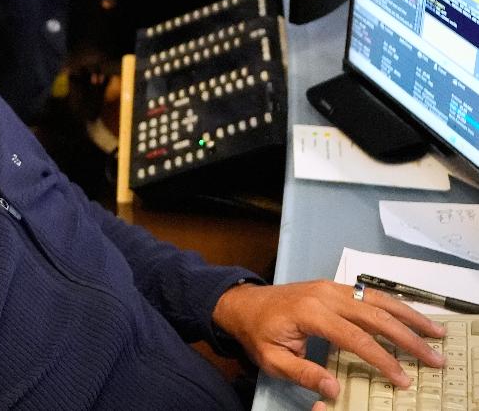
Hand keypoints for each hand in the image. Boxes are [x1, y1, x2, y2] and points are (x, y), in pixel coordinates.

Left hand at [212, 280, 445, 407]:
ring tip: (436, 332)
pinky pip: (369, 293)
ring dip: (409, 316)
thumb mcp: (272, 359)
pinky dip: (394, 305)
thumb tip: (335, 389)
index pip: (356, 338)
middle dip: (408, 338)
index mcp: (311, 314)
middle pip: (375, 316)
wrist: (241, 304)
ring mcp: (331, 288)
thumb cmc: (257, 333)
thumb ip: (304, 374)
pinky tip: (411, 316)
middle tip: (434, 357)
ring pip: (377, 299)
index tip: (402, 378)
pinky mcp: (333, 287)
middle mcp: (325, 295)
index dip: (382, 360)